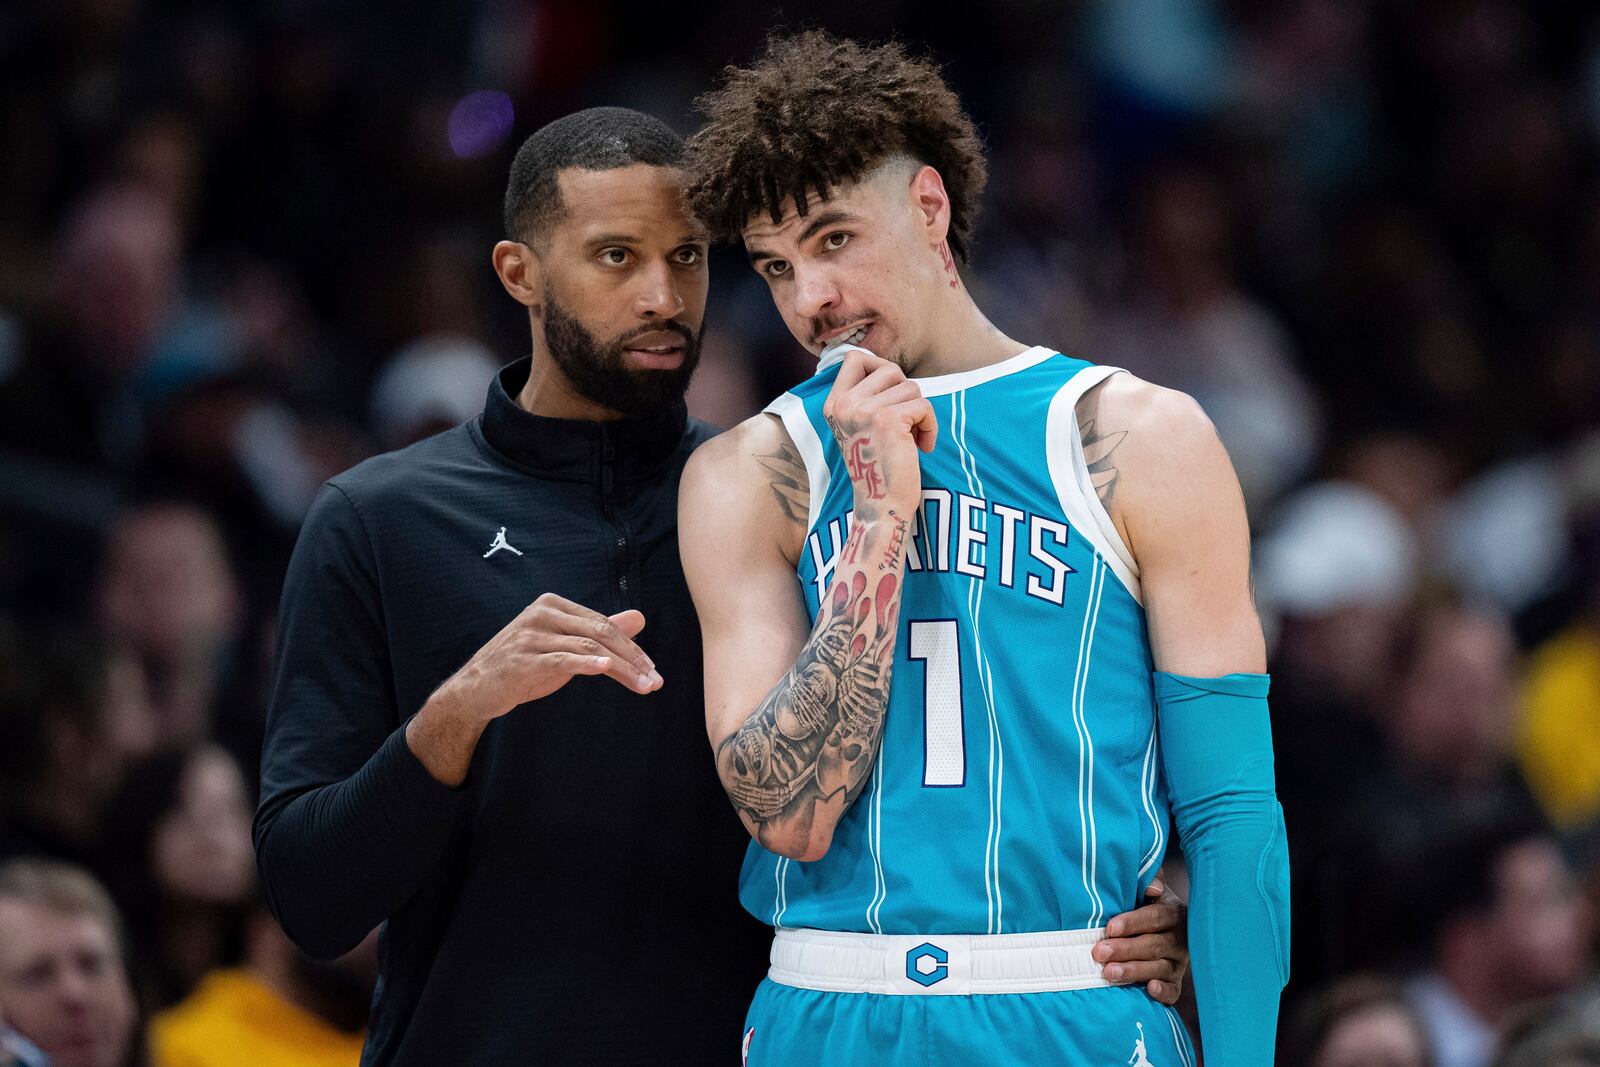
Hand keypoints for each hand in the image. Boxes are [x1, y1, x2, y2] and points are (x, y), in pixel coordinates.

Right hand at [438, 593, 662, 722]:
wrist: (475, 689)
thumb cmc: (523, 665)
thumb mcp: (564, 645)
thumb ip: (599, 631)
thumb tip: (639, 617)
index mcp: (554, 605)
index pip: (603, 623)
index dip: (632, 647)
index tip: (652, 669)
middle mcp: (542, 614)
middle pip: (600, 632)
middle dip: (633, 657)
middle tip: (655, 680)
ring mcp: (530, 636)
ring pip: (588, 647)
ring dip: (621, 668)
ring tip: (643, 686)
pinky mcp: (522, 659)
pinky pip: (561, 659)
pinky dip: (587, 663)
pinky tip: (606, 668)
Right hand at [822, 350, 936, 516]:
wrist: (881, 506)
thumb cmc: (878, 469)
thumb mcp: (859, 428)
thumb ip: (865, 398)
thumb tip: (887, 368)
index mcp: (834, 404)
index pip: (854, 357)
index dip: (878, 366)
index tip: (890, 393)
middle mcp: (844, 404)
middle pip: (889, 368)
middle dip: (906, 392)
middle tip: (906, 420)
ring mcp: (864, 410)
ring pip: (911, 387)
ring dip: (920, 413)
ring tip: (912, 438)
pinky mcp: (888, 420)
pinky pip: (924, 405)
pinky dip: (931, 426)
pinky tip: (922, 447)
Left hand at [1093, 869, 1189, 1004]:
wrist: (1162, 929)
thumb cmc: (1143, 906)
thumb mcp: (1145, 891)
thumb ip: (1146, 881)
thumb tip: (1152, 886)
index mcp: (1173, 913)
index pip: (1154, 917)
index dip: (1132, 923)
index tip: (1110, 928)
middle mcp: (1179, 939)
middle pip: (1154, 945)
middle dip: (1125, 949)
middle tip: (1099, 952)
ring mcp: (1179, 963)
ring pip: (1160, 968)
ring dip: (1134, 971)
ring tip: (1109, 973)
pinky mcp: (1175, 983)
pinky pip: (1173, 990)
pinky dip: (1163, 992)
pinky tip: (1150, 990)